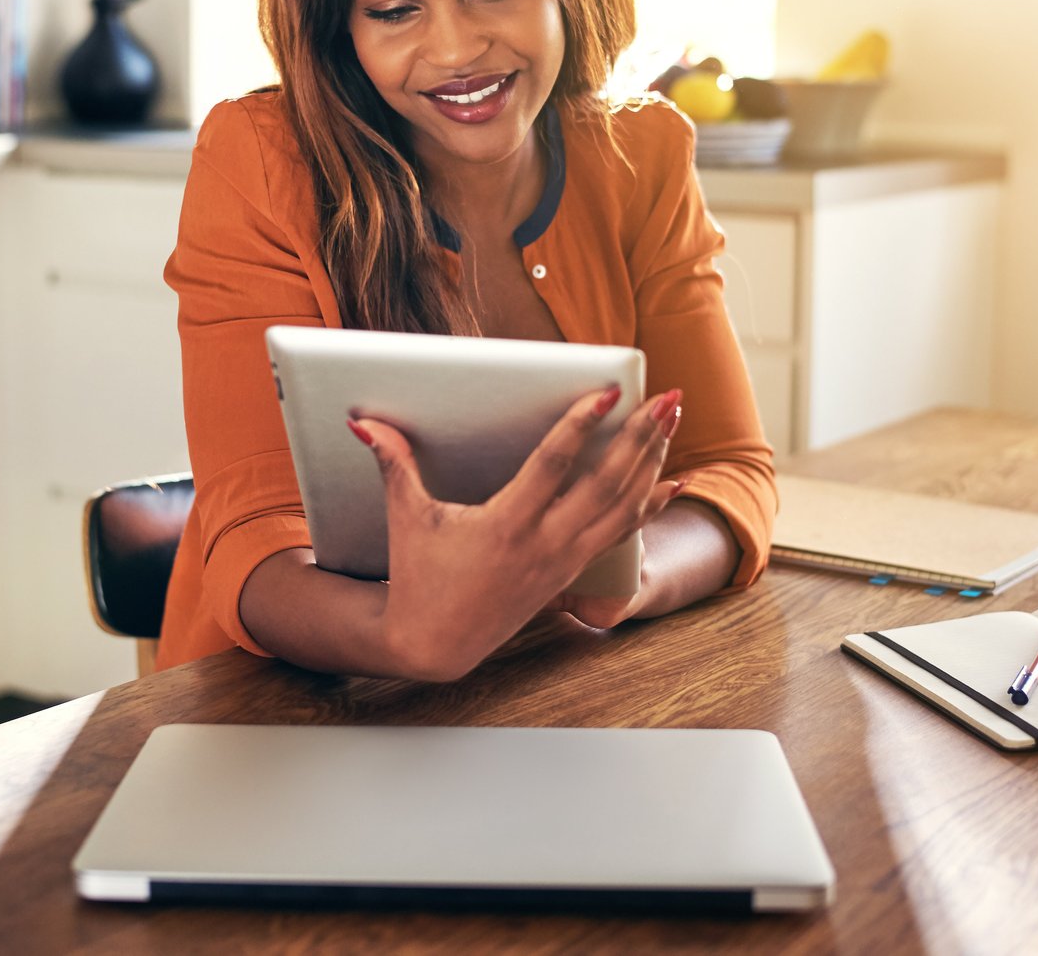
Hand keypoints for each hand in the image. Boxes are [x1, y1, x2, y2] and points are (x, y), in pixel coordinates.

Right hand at [353, 386, 682, 681]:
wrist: (435, 645)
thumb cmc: (419, 577)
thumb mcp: (406, 519)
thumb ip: (394, 464)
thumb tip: (363, 421)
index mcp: (506, 526)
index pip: (554, 466)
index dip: (582, 426)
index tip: (609, 392)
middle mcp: (545, 544)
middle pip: (607, 484)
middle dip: (641, 438)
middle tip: (669, 397)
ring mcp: (564, 560)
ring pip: (623, 508)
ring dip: (652, 462)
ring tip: (672, 419)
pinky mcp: (571, 570)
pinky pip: (622, 533)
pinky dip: (650, 504)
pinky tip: (674, 479)